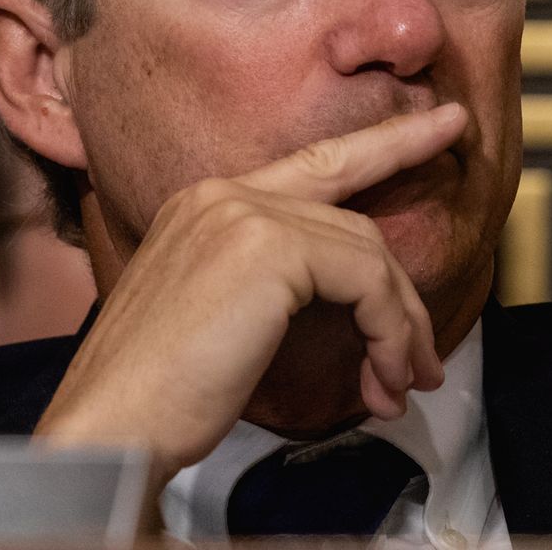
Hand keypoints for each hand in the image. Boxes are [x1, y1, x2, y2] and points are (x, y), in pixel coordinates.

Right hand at [32, 103, 463, 481]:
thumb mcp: (220, 323)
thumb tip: (352, 306)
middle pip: (351, 208)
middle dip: (404, 278)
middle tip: (430, 349)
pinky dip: (389, 334)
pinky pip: (366, 280)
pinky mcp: (267, 246)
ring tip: (399, 389)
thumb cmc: (154, 394)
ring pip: (367, 252)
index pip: (313, 163)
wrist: (110, 424)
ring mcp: (242, 213)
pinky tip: (381, 381)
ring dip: (399, 329)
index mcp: (202, 203)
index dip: (385, 144)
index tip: (441, 127)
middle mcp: (221, 193)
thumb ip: (273, 291)